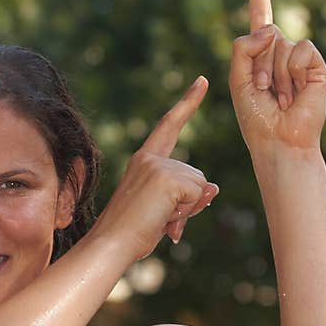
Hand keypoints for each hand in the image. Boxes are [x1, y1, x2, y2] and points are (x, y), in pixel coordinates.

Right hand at [93, 77, 218, 260]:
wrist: (112, 244)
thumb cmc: (133, 232)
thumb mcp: (163, 209)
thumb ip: (188, 196)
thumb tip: (214, 188)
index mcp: (143, 160)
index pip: (169, 126)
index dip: (187, 104)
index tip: (203, 81)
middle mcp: (149, 157)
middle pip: (197, 177)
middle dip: (189, 203)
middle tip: (160, 219)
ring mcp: (157, 165)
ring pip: (199, 187)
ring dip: (187, 210)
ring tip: (158, 219)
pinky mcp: (165, 178)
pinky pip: (197, 194)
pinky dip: (186, 212)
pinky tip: (163, 218)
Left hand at [229, 0, 325, 153]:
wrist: (279, 141)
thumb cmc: (256, 117)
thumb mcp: (237, 80)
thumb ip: (243, 48)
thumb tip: (271, 28)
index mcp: (259, 54)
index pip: (261, 16)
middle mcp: (280, 52)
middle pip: (265, 34)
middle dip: (257, 64)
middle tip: (262, 91)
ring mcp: (299, 59)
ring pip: (281, 43)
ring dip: (274, 74)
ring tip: (280, 98)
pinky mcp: (316, 66)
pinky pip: (301, 50)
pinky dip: (293, 72)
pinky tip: (296, 94)